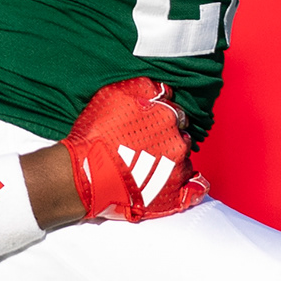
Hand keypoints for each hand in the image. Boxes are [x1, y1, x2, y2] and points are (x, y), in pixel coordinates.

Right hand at [59, 77, 210, 224]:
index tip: (148, 123)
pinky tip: (180, 184)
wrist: (84, 175)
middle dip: (168, 137)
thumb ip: (143, 88)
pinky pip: (196, 187)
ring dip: (173, 159)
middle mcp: (177, 140)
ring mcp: (178, 168)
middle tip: (146, 145)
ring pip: (185, 158)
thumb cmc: (95, 136)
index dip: (161, 116)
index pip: (175, 110)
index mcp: (166, 115)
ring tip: (149, 167)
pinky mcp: (175, 193)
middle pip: (181, 134)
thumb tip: (160, 89)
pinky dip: (191, 185)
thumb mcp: (113, 95)